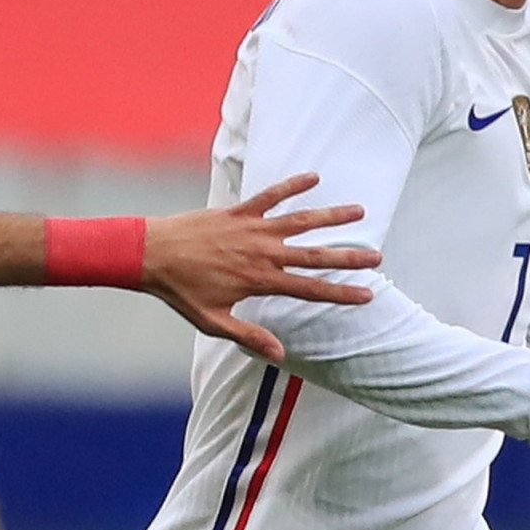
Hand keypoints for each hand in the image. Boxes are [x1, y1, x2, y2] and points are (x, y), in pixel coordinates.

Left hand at [139, 174, 375, 362]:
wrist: (152, 254)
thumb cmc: (181, 292)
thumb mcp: (214, 322)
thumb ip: (249, 336)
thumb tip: (280, 353)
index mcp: (260, 281)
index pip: (310, 289)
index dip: (341, 293)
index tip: (367, 294)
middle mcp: (262, 253)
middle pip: (314, 255)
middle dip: (348, 256)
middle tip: (377, 256)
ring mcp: (252, 229)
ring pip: (300, 221)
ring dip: (331, 216)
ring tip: (360, 210)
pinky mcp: (238, 211)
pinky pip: (270, 195)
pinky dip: (292, 184)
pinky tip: (314, 176)